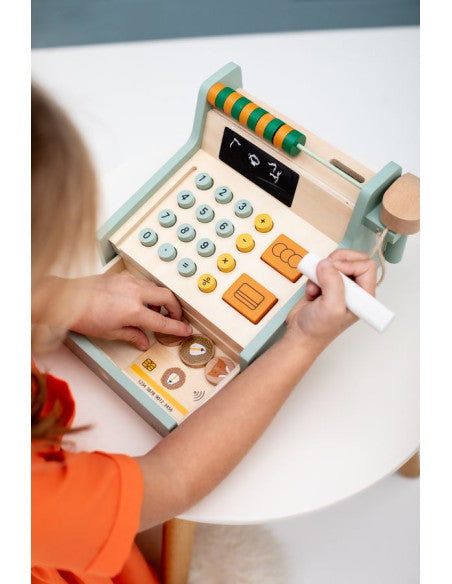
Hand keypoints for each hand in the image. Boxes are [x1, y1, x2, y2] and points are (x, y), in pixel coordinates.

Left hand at [69, 273, 191, 350]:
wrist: (65, 298)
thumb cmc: (84, 316)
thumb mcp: (110, 333)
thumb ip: (132, 335)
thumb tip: (144, 341)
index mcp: (133, 311)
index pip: (162, 321)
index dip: (176, 327)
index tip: (185, 330)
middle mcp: (135, 293)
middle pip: (167, 296)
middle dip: (175, 308)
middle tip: (174, 318)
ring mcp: (128, 282)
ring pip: (156, 287)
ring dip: (161, 299)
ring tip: (153, 311)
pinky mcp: (121, 277)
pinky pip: (143, 283)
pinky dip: (148, 292)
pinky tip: (139, 302)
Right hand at [286, 249, 376, 350]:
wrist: (300, 334)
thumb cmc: (318, 330)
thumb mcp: (331, 308)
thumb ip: (333, 283)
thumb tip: (327, 264)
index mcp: (364, 297)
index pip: (366, 266)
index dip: (349, 264)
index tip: (335, 272)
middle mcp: (354, 290)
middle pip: (353, 259)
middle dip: (336, 262)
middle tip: (326, 271)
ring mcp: (339, 286)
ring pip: (336, 262)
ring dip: (322, 270)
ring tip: (317, 285)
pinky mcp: (326, 283)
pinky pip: (322, 268)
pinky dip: (314, 275)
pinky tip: (312, 291)